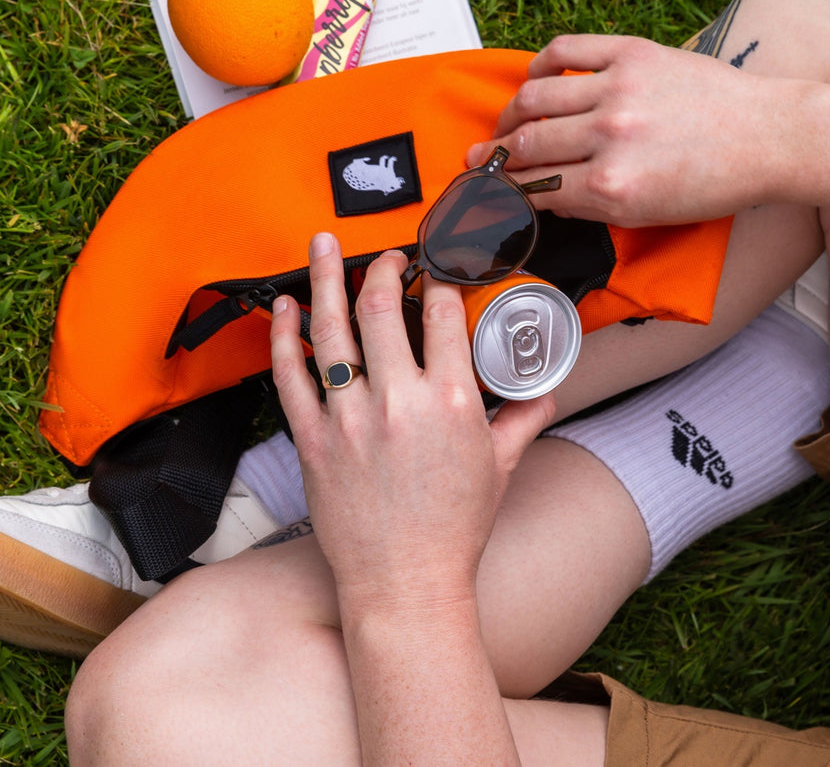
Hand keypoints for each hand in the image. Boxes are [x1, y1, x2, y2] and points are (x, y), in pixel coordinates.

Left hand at [269, 233, 554, 616]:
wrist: (404, 584)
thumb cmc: (452, 530)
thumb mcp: (500, 467)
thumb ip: (523, 418)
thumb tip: (544, 390)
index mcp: (451, 402)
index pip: (443, 315)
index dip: (440, 280)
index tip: (436, 269)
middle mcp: (399, 402)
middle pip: (382, 307)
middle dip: (382, 267)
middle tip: (385, 256)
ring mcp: (350, 419)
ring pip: (331, 330)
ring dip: (326, 278)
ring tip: (323, 246)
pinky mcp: (313, 440)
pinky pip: (291, 375)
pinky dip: (284, 335)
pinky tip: (285, 307)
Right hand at [467, 34, 798, 225]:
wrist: (770, 137)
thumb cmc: (717, 182)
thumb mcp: (649, 215)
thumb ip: (592, 207)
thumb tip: (543, 194)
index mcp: (615, 188)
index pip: (536, 189)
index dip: (505, 192)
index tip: (489, 191)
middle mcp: (611, 137)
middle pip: (526, 145)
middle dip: (496, 156)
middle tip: (480, 159)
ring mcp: (620, 89)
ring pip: (534, 98)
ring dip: (509, 114)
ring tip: (504, 124)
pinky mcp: (634, 52)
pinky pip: (565, 51)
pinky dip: (540, 65)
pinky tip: (536, 79)